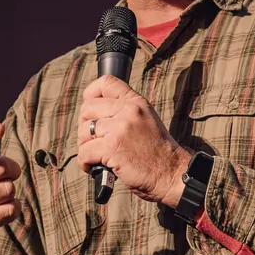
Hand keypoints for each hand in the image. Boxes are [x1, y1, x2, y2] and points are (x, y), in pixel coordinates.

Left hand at [77, 76, 190, 206]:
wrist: (171, 172)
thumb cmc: (156, 151)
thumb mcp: (145, 119)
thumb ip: (125, 111)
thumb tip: (94, 111)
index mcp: (135, 102)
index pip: (106, 82)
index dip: (90, 94)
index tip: (90, 110)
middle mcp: (128, 110)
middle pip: (87, 108)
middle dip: (84, 126)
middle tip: (92, 140)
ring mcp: (120, 127)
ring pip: (84, 130)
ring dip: (85, 146)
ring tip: (95, 156)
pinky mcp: (112, 146)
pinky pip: (84, 151)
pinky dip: (84, 162)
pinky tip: (93, 167)